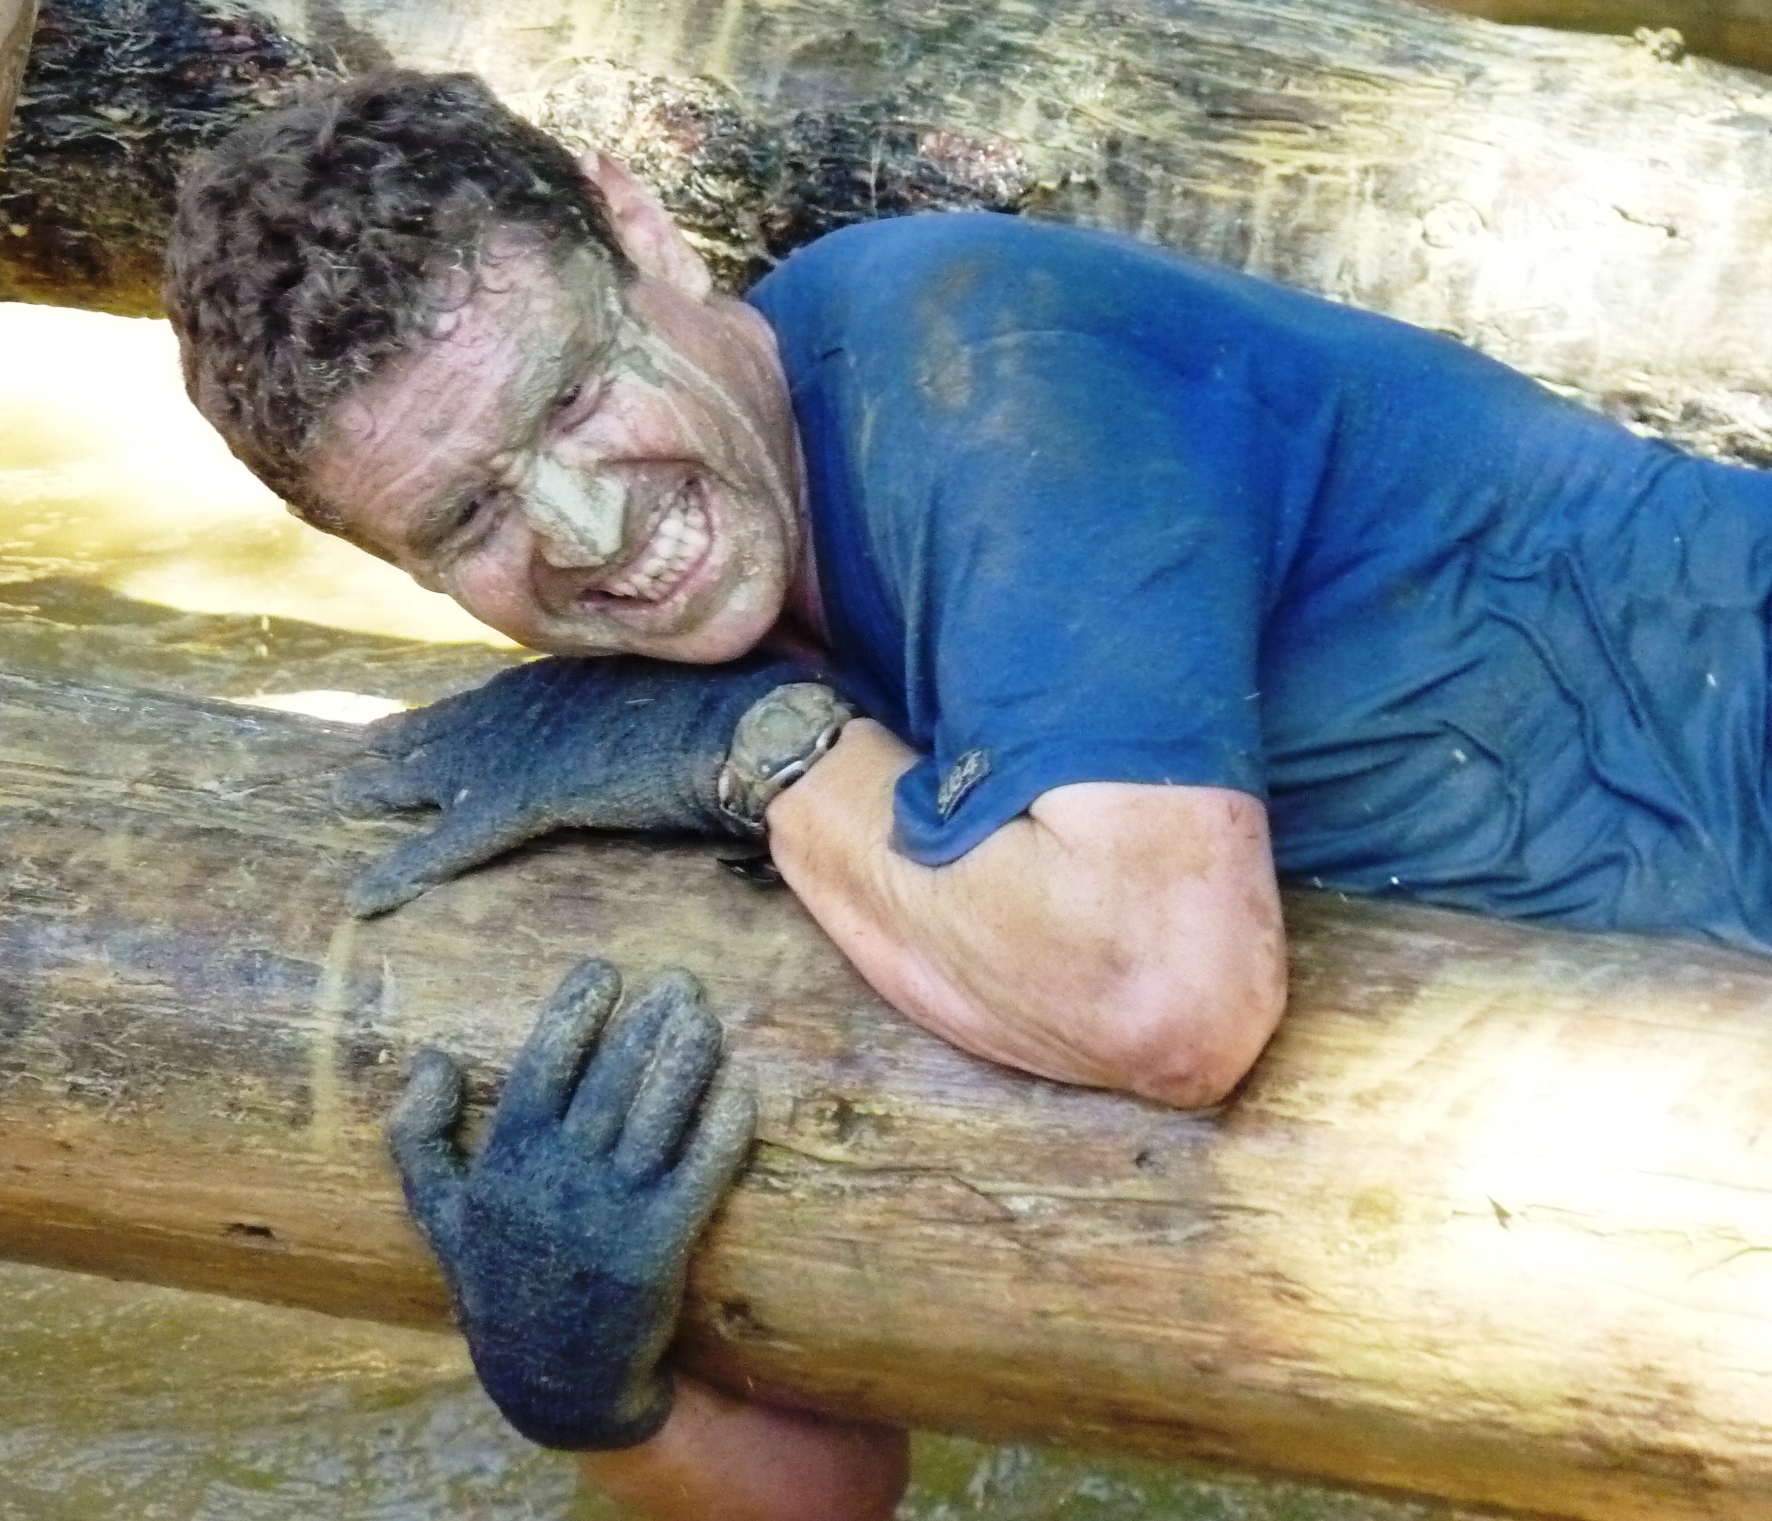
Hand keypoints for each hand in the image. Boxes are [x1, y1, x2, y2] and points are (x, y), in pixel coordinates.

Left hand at [338, 652, 809, 915]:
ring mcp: (528, 748)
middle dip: (402, 744)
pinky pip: (452, 841)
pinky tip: (365, 897)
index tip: (428, 719)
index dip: (460, 715)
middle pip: (451, 727)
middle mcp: (537, 705)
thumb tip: (709, 717)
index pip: (501, 700)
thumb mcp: (701, 699)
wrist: (751, 729)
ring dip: (385, 792)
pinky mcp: (528, 797)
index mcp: (576, 680)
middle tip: (356, 757)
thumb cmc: (750, 712)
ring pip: (435, 774)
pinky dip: (406, 868)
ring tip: (339, 804)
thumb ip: (680, 708)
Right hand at [387, 959, 755, 1449]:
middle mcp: (558, 1177)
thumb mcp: (440, 1215)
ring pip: (657, 1113)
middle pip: (611, 1077)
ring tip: (706, 1017)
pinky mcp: (661, 1246)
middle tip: (679, 981)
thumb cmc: (499, 1285)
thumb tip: (428, 1060)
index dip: (574, 1010)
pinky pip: (700, 1170)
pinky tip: (740, 1087)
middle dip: (647, 1021)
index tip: (604, 972)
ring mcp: (612, 1211)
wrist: (553, 1383)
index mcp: (507, 1161)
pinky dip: (722, 1124)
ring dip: (687, 1056)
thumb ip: (419, 1138)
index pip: (542, 1064)